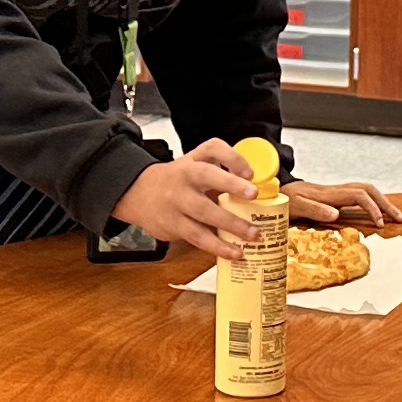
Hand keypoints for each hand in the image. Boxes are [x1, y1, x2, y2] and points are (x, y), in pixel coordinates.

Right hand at [116, 144, 257, 259]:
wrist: (138, 194)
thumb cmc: (176, 181)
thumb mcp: (194, 165)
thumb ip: (222, 170)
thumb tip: (262, 185)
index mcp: (193, 161)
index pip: (212, 149)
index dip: (232, 158)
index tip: (250, 172)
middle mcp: (183, 177)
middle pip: (205, 176)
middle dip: (231, 185)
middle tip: (253, 195)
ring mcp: (177, 202)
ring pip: (203, 212)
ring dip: (230, 224)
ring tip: (253, 235)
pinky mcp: (173, 225)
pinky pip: (198, 237)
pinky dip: (218, 246)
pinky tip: (234, 252)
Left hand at [281, 178, 395, 228]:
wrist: (278, 191)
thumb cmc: (285, 199)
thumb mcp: (296, 205)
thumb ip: (315, 210)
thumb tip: (336, 214)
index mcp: (331, 194)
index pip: (360, 196)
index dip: (372, 208)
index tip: (379, 224)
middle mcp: (337, 191)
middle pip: (369, 190)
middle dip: (387, 204)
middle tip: (400, 219)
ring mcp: (338, 193)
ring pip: (367, 191)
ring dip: (383, 202)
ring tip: (395, 216)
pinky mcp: (336, 198)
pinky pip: (360, 197)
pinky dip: (373, 203)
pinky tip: (377, 213)